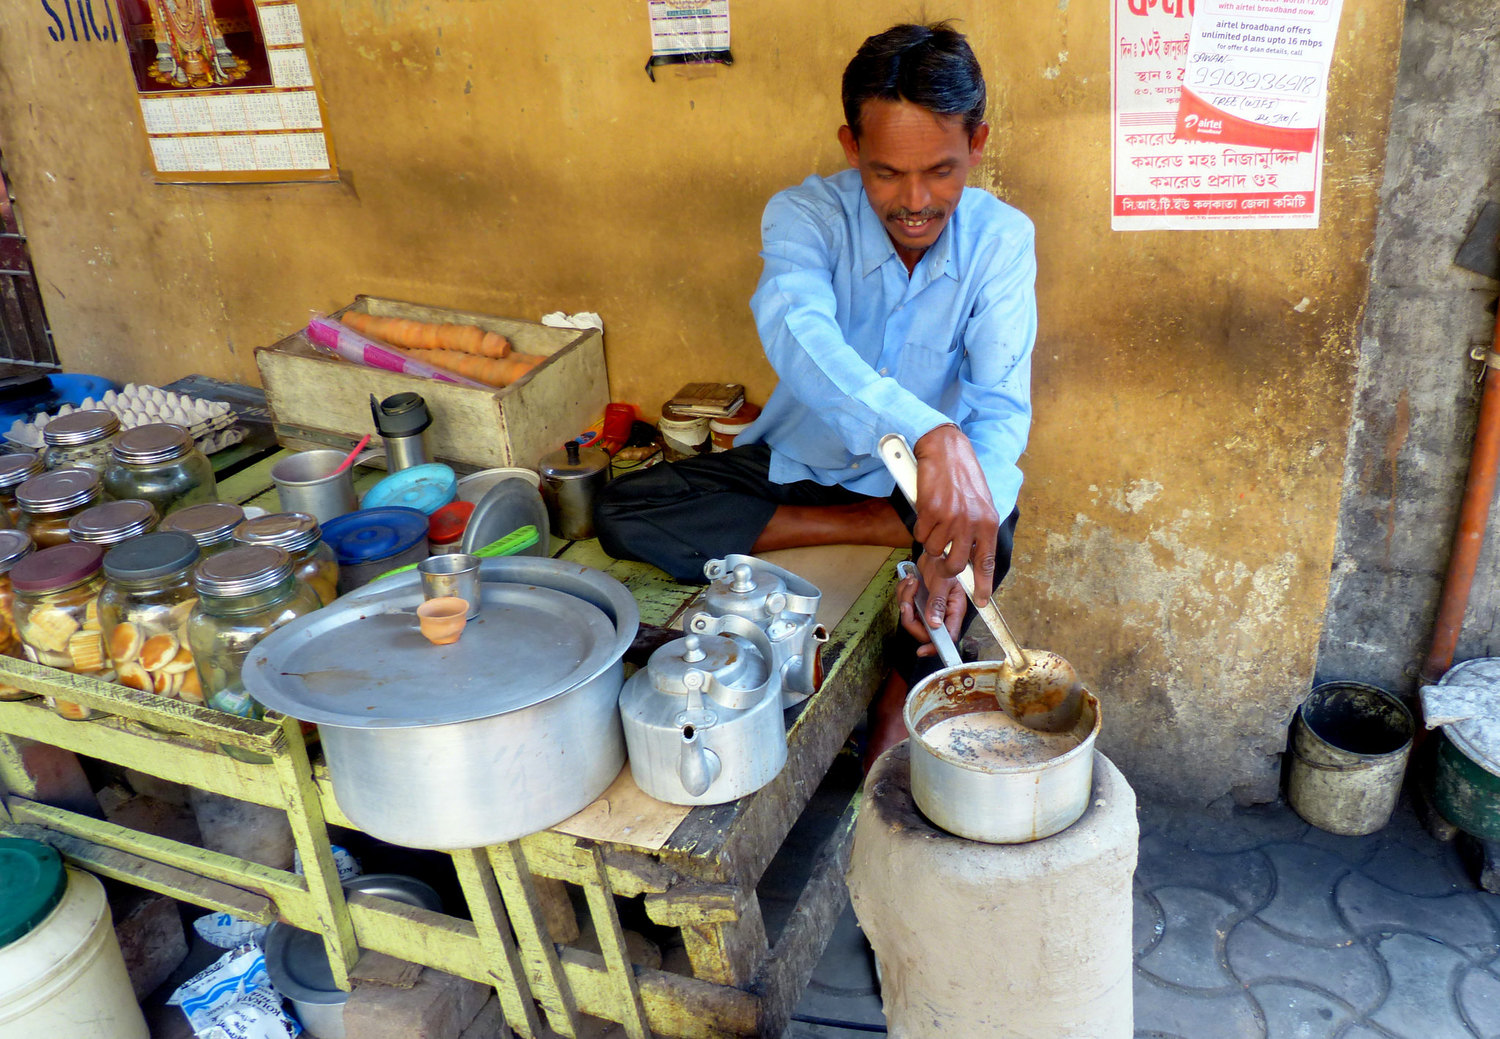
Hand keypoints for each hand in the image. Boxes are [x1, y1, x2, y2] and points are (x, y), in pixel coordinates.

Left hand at [897, 559, 964, 657]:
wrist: (936, 550)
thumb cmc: (946, 563)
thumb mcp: (944, 581)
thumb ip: (939, 602)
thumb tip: (934, 625)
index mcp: (954, 612)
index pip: (948, 638)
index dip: (935, 647)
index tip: (922, 651)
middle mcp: (942, 614)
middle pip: (924, 631)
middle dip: (911, 617)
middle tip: (907, 602)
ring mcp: (928, 609)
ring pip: (911, 618)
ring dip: (905, 600)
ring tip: (911, 581)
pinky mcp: (917, 603)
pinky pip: (905, 606)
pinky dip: (903, 593)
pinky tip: (908, 580)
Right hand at [911, 424, 999, 603]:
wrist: (945, 449)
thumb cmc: (962, 474)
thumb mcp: (980, 502)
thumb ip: (977, 528)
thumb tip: (970, 553)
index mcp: (988, 522)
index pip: (986, 561)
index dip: (982, 584)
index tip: (980, 599)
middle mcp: (971, 522)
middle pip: (955, 564)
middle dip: (944, 569)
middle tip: (939, 564)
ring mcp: (950, 517)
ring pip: (934, 550)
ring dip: (930, 541)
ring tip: (933, 523)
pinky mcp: (930, 511)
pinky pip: (920, 533)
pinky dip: (920, 527)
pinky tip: (926, 511)